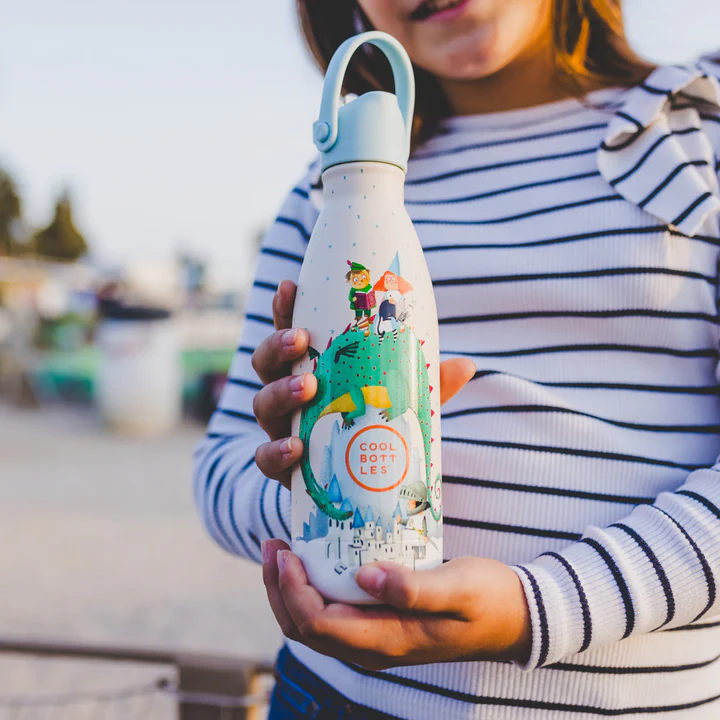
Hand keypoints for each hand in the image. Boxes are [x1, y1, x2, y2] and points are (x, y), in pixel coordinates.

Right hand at [252, 280, 475, 490]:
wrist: (355, 488)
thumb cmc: (371, 430)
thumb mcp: (398, 402)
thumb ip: (424, 386)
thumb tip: (466, 366)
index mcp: (309, 368)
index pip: (290, 332)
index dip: (285, 308)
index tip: (289, 285)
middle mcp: (287, 395)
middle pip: (266, 363)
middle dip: (278, 346)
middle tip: (300, 339)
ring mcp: (282, 430)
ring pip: (262, 404)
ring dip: (280, 392)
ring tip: (308, 387)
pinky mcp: (283, 468)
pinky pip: (265, 459)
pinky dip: (276, 452)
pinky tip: (295, 448)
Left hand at [262, 540, 530, 669]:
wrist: (513, 618)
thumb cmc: (489, 598)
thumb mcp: (459, 588)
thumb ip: (413, 588)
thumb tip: (365, 578)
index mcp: (386, 641)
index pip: (318, 625)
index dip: (292, 591)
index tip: (286, 551)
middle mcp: (372, 648)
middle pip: (304, 629)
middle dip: (279, 589)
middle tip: (273, 544)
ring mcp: (374, 639)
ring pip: (312, 624)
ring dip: (289, 590)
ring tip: (282, 549)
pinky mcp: (379, 625)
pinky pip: (331, 614)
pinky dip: (311, 589)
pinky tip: (314, 559)